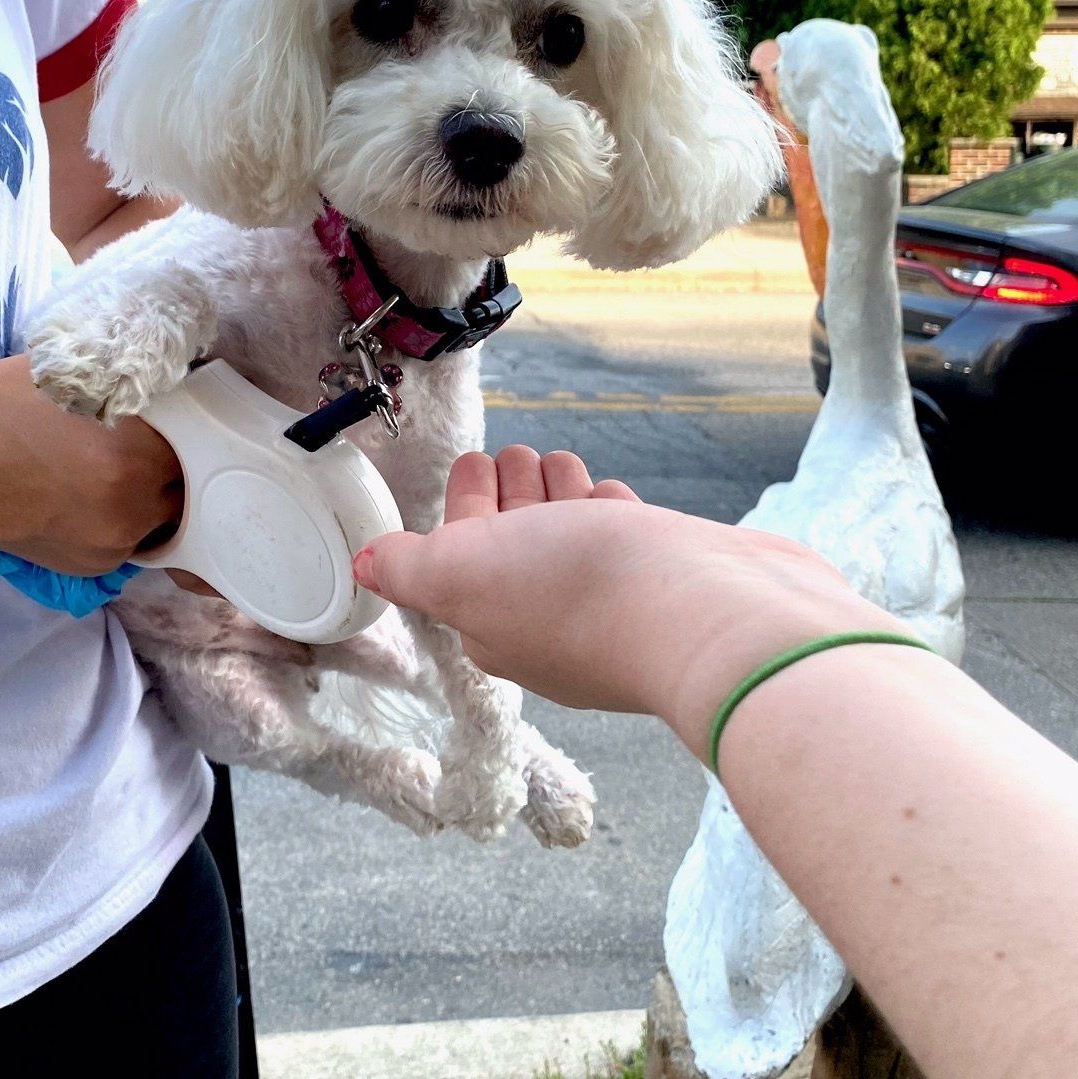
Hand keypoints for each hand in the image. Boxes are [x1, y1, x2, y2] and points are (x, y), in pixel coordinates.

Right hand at [0, 356, 182, 576]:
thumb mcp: (70, 375)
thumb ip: (127, 388)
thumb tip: (169, 384)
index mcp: (135, 458)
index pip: (194, 445)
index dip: (179, 430)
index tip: (161, 420)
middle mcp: (131, 509)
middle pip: (183, 487)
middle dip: (167, 466)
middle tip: (137, 444)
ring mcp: (111, 545)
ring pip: (158, 518)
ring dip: (146, 496)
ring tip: (106, 469)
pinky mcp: (89, 568)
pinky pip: (126, 540)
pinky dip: (117, 519)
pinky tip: (84, 494)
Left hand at [352, 446, 896, 755]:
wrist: (713, 615)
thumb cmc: (581, 591)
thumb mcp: (463, 570)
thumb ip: (410, 567)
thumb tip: (364, 568)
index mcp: (495, 624)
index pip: (465, 557)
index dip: (463, 508)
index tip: (471, 463)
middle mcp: (555, 622)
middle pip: (519, 548)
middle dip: (510, 497)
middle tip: (516, 454)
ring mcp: (619, 604)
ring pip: (574, 541)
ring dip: (559, 499)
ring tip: (558, 464)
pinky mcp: (674, 583)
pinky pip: (632, 543)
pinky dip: (613, 514)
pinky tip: (610, 496)